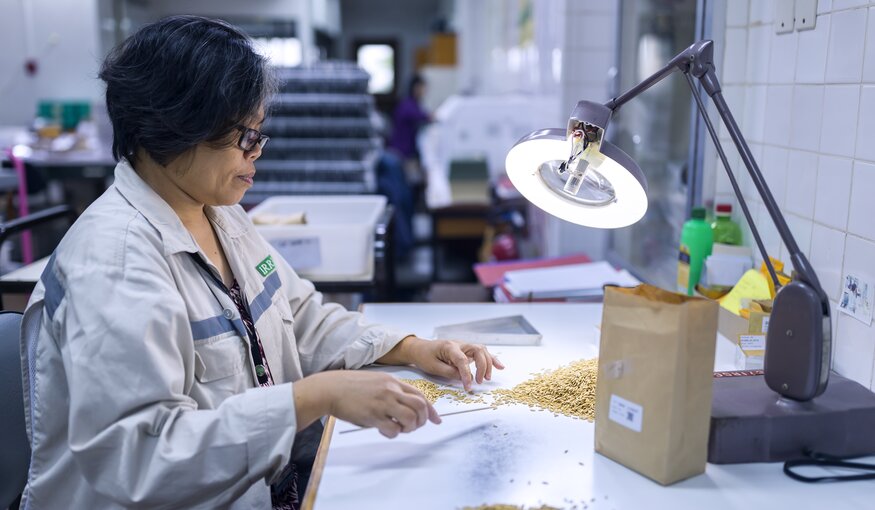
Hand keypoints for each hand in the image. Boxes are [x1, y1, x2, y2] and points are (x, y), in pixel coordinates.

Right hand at [297, 370, 440, 437]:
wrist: (330, 388)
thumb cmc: (350, 386)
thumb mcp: (375, 381)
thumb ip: (391, 390)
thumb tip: (404, 405)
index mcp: (393, 382)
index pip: (420, 395)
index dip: (430, 410)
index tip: (436, 420)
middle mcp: (391, 391)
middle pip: (420, 406)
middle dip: (422, 420)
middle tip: (414, 426)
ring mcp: (383, 403)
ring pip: (410, 418)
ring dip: (409, 428)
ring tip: (400, 429)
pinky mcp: (373, 415)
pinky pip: (393, 429)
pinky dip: (394, 433)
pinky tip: (385, 431)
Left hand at [407, 338, 504, 391]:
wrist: (420, 348)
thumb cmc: (425, 356)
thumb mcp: (433, 367)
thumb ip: (450, 372)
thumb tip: (465, 379)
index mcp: (450, 347)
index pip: (462, 360)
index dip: (467, 374)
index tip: (468, 387)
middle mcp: (460, 344)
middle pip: (478, 351)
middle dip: (481, 367)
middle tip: (479, 381)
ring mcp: (465, 346)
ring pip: (482, 351)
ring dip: (488, 364)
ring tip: (487, 378)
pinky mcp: (467, 351)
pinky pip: (482, 353)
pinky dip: (492, 359)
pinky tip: (501, 366)